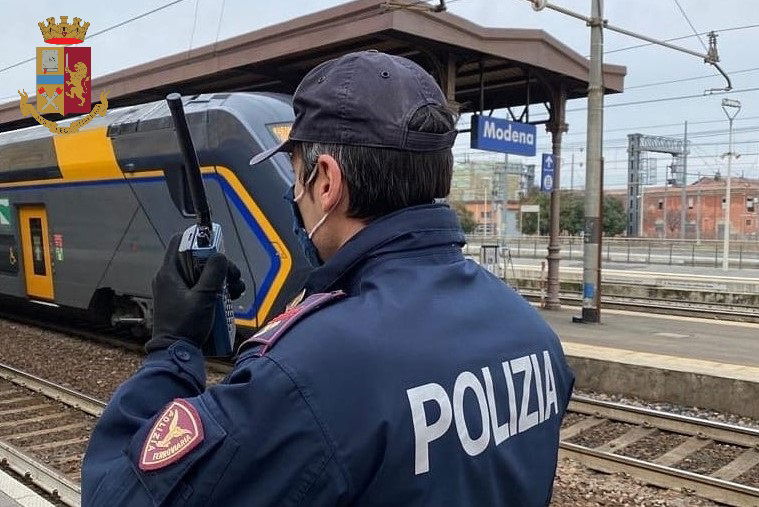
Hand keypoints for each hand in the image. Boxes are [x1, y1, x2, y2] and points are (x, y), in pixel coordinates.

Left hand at [147, 234, 245, 350]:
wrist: (175, 352)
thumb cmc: (186, 325)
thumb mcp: (204, 298)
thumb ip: (213, 274)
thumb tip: (220, 255)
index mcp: (169, 273)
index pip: (180, 242)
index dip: (199, 240)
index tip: (217, 248)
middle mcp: (170, 278)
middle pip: (196, 259)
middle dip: (219, 265)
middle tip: (234, 277)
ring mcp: (175, 290)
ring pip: (201, 273)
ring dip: (221, 278)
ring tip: (236, 291)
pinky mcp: (182, 301)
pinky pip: (199, 286)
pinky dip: (214, 289)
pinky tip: (229, 298)